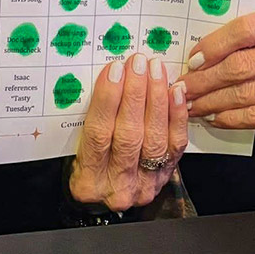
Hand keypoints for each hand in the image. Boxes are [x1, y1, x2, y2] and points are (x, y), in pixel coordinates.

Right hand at [69, 54, 187, 211]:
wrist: (109, 190)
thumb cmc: (91, 160)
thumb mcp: (78, 145)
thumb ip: (92, 117)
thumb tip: (112, 75)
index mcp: (87, 180)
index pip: (98, 134)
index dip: (107, 99)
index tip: (114, 70)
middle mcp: (117, 187)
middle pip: (128, 135)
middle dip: (135, 93)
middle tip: (138, 63)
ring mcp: (145, 184)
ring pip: (154, 138)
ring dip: (156, 98)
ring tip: (155, 70)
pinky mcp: (165, 177)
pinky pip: (175, 144)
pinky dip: (176, 114)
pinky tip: (175, 90)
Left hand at [180, 9, 254, 155]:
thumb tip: (205, 48)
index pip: (247, 28)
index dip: (214, 44)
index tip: (193, 58)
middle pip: (241, 63)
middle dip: (205, 78)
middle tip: (182, 86)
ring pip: (245, 92)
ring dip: (212, 100)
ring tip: (191, 104)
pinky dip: (231, 118)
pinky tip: (215, 118)